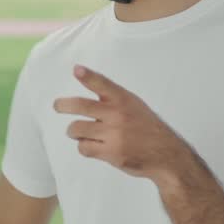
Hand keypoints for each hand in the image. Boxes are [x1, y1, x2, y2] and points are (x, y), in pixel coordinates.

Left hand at [53, 65, 194, 180]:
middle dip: (62, 105)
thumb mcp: (135, 105)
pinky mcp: (110, 152)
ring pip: (76, 129)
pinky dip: (84, 147)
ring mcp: (113, 134)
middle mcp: (117, 114)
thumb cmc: (147, 127)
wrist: (166, 154)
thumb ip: (113, 97)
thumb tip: (85, 79)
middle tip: (57, 106)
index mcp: (124, 100)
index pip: (102, 84)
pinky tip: (91, 145)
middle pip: (80, 106)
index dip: (88, 76)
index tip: (77, 70)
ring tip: (79, 132)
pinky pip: (83, 148)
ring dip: (74, 131)